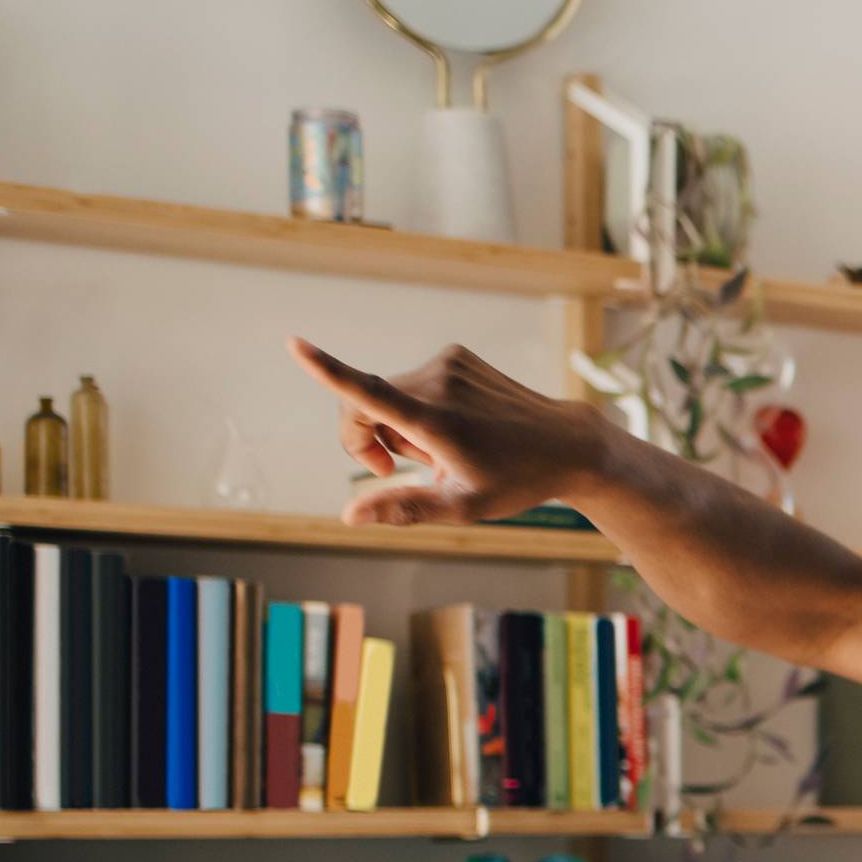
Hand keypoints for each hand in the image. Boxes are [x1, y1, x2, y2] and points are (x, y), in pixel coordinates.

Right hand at [287, 336, 619, 526]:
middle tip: (404, 469)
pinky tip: (457, 428)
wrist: (567, 444)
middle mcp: (438, 382)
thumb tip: (349, 516)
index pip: (369, 393)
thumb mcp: (463, 506)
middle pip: (364, 405)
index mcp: (435, 419)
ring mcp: (449, 364)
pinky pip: (413, 383)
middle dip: (371, 438)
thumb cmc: (517, 480)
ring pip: (388, 395)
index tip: (294, 345)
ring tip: (444, 449)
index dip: (326, 371)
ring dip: (400, 425)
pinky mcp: (457, 356)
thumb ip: (403, 508)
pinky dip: (419, 408)